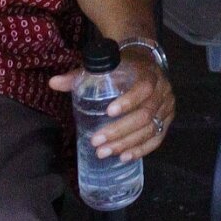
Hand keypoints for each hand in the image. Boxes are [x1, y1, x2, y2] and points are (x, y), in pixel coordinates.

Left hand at [49, 52, 175, 163]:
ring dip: (127, 143)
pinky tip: (124, 157)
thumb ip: (79, 76)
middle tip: (97, 142)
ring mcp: (166, 107)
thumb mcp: (103, 66)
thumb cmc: (121, 67)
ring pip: (150, 129)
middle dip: (120, 131)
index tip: (108, 112)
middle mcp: (162, 90)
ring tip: (104, 152)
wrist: (145, 64)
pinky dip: (141, 149)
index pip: (143, 87)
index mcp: (148, 73)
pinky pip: (157, 138)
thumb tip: (53, 83)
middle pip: (145, 114)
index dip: (128, 101)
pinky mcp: (167, 120)